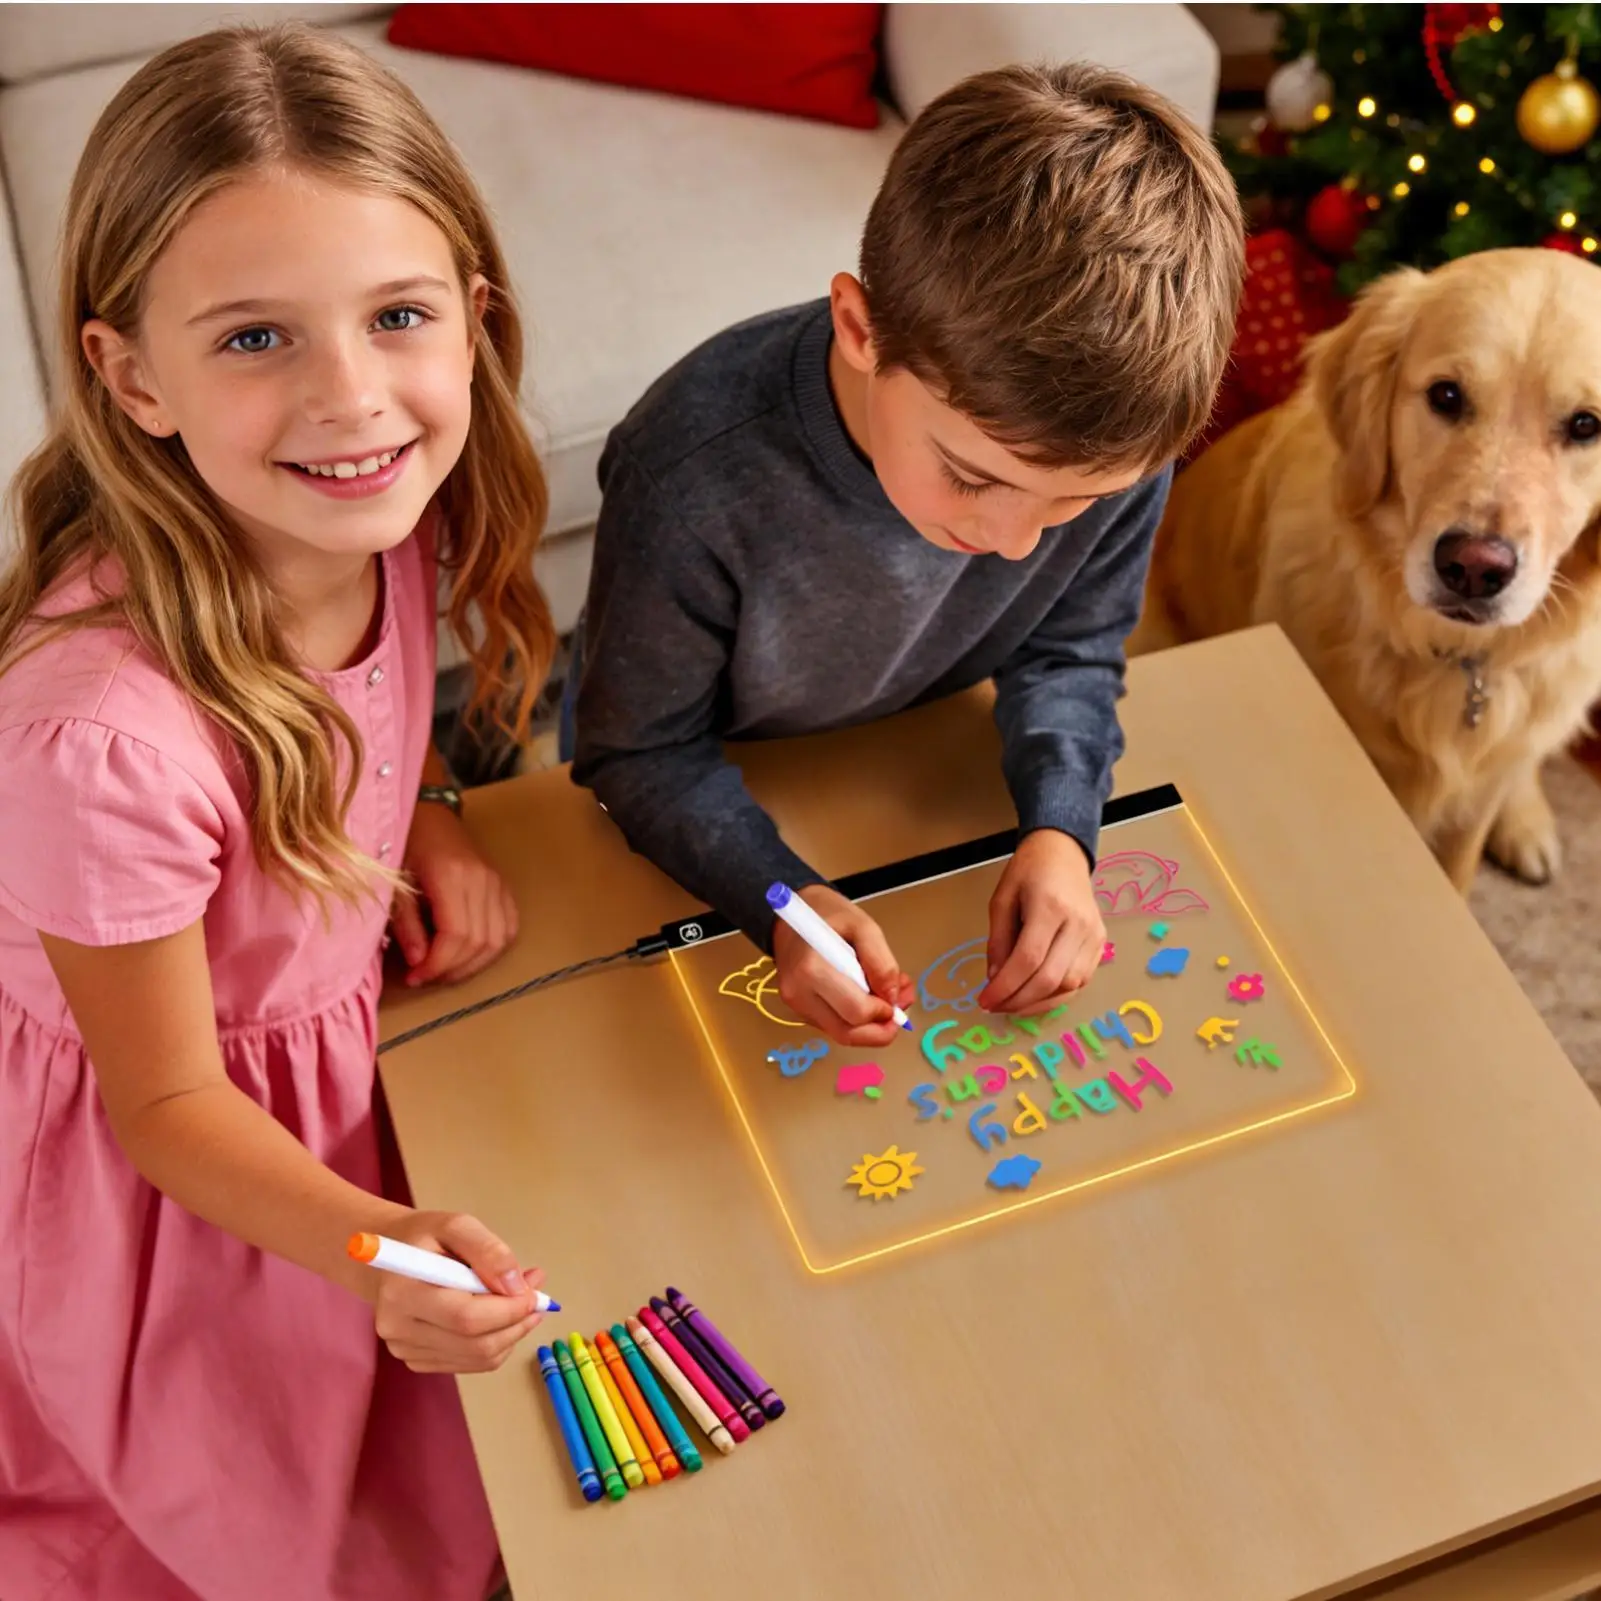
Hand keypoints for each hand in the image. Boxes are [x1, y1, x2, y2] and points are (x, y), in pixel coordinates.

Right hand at [371, 1209, 545, 1374]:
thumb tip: (517, 1287)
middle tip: (538, 1298)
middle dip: (516, 1323)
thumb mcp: (456, 1225)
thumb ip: (489, 1251)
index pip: (465, 1317)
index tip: (535, 1292)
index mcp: (403, 1292)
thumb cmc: (424, 1237)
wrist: (386, 1258)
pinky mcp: (415, 1360)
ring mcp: (405, 1350)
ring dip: (511, 1334)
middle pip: (474, 1344)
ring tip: (522, 1303)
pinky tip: (499, 1318)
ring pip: (477, 1358)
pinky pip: (470, 1362)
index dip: (508, 1310)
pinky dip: (495, 1343)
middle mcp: (398, 1329)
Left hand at [390, 801, 517, 986]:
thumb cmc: (406, 844)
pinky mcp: (503, 886)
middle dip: (452, 969)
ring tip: (446, 969)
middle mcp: (481, 880)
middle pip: (479, 941)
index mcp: (451, 876)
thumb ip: (407, 924)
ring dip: (473, 964)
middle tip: (426, 977)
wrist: (429, 814)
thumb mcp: (395, 884)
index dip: (438, 963)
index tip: (415, 977)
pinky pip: (509, 926)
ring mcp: (497, 882)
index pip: (456, 934)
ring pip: (498, 939)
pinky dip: (493, 948)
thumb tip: (418, 962)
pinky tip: (470, 954)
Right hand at [771, 884, 914, 1047]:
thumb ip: (882, 963)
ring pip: (842, 1035)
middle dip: (880, 1028)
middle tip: (899, 1009)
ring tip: (888, 1000)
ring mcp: (796, 1006)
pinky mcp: (799, 1011)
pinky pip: (834, 1025)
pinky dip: (857, 1020)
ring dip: (871, 1027)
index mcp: (813, 970)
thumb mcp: (864, 926)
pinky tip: (868, 998)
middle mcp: (799, 994)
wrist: (786, 914)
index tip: (896, 994)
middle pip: (847, 1034)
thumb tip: (892, 999)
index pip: (856, 1012)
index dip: (883, 1011)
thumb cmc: (826, 914)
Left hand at [979, 828, 1104, 1014]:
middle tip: (995, 1006)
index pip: (1029, 959)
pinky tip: (1035, 997)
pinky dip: (1056, 995)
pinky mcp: (1101, 944)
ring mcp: (1095, 936)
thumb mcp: (1002, 900)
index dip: (1006, 987)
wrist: (1063, 854)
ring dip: (1038, 1003)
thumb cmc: (1028, 872)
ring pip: (1069, 985)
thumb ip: (998, 942)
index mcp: (1050, 907)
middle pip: (1051, 978)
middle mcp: (1078, 924)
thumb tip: (995, 980)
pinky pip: (1081, 981)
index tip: (985, 1000)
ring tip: (1012, 1004)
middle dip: (1019, 1000)